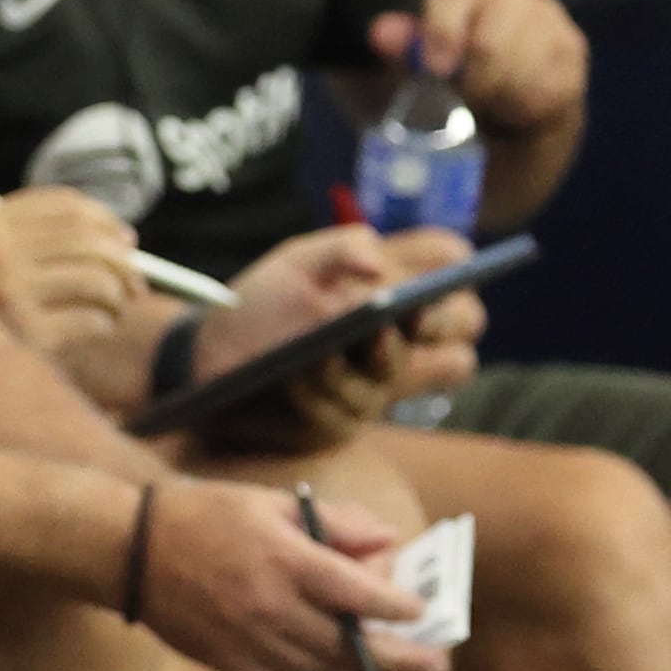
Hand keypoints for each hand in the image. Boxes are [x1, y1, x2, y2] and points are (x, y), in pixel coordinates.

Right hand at [0, 185, 146, 353]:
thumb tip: (124, 238)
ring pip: (94, 279)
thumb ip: (29, 236)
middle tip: (135, 283)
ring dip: (118, 294)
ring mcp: (11, 294)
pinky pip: (87, 321)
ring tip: (117, 307)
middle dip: (122, 262)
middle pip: (86, 241)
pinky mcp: (24, 336)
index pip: (66, 208)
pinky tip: (99, 328)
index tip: (126, 240)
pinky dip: (104, 323)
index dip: (105, 221)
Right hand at [135, 476, 442, 670]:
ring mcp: (250, 641)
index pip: (357, 592)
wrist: (129, 550)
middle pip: (350, 642)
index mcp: (284, 559)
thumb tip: (388, 538)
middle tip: (437, 662)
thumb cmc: (202, 515)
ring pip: (322, 670)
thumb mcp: (272, 501)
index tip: (420, 610)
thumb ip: (335, 521)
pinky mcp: (230, 663)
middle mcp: (271, 606)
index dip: (395, 604)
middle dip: (399, 655)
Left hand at [184, 226, 483, 455]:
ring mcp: (376, 384)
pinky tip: (296, 374)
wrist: (211, 353)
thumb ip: (341, 248)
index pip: (454, 269)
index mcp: (398, 289)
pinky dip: (319, 389)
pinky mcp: (343, 421)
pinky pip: (348, 409)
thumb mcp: (298, 262)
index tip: (433, 277)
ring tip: (330, 347)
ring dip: (366, 358)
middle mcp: (401, 338)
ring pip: (399, 371)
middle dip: (438, 323)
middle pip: (458, 330)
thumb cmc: (266, 300)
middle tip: (410, 316)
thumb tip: (378, 269)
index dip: (455, 274)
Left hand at [373, 0, 589, 140]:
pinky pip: (546, 88)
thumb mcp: (420, 62)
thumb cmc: (459, 74)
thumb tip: (381, 33)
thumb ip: (402, 46)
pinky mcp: (572, 50)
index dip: (442, 29)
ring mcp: (548, 17)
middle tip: (463, 101)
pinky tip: (514, 109)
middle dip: (472, 82)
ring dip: (497, 99)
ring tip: (488, 105)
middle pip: (490, 41)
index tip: (435, 69)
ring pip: (520, 69)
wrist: (513, 107)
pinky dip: (522, 108)